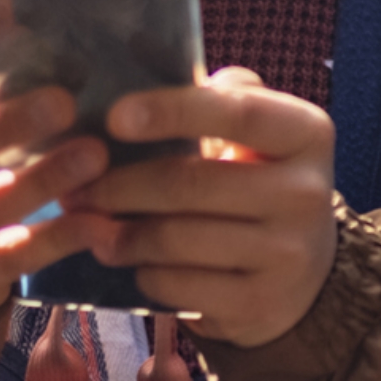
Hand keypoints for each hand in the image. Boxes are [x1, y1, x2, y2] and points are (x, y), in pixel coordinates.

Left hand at [72, 66, 338, 348]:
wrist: (306, 272)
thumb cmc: (261, 183)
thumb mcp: (259, 134)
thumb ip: (222, 98)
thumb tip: (156, 76)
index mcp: (308, 134)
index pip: (236, 112)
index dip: (172, 111)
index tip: (114, 117)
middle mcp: (307, 193)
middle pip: (190, 183)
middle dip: (119, 185)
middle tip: (73, 186)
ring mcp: (287, 254)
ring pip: (176, 239)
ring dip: (119, 233)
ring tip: (86, 224)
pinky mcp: (260, 304)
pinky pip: (178, 285)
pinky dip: (143, 271)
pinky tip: (131, 261)